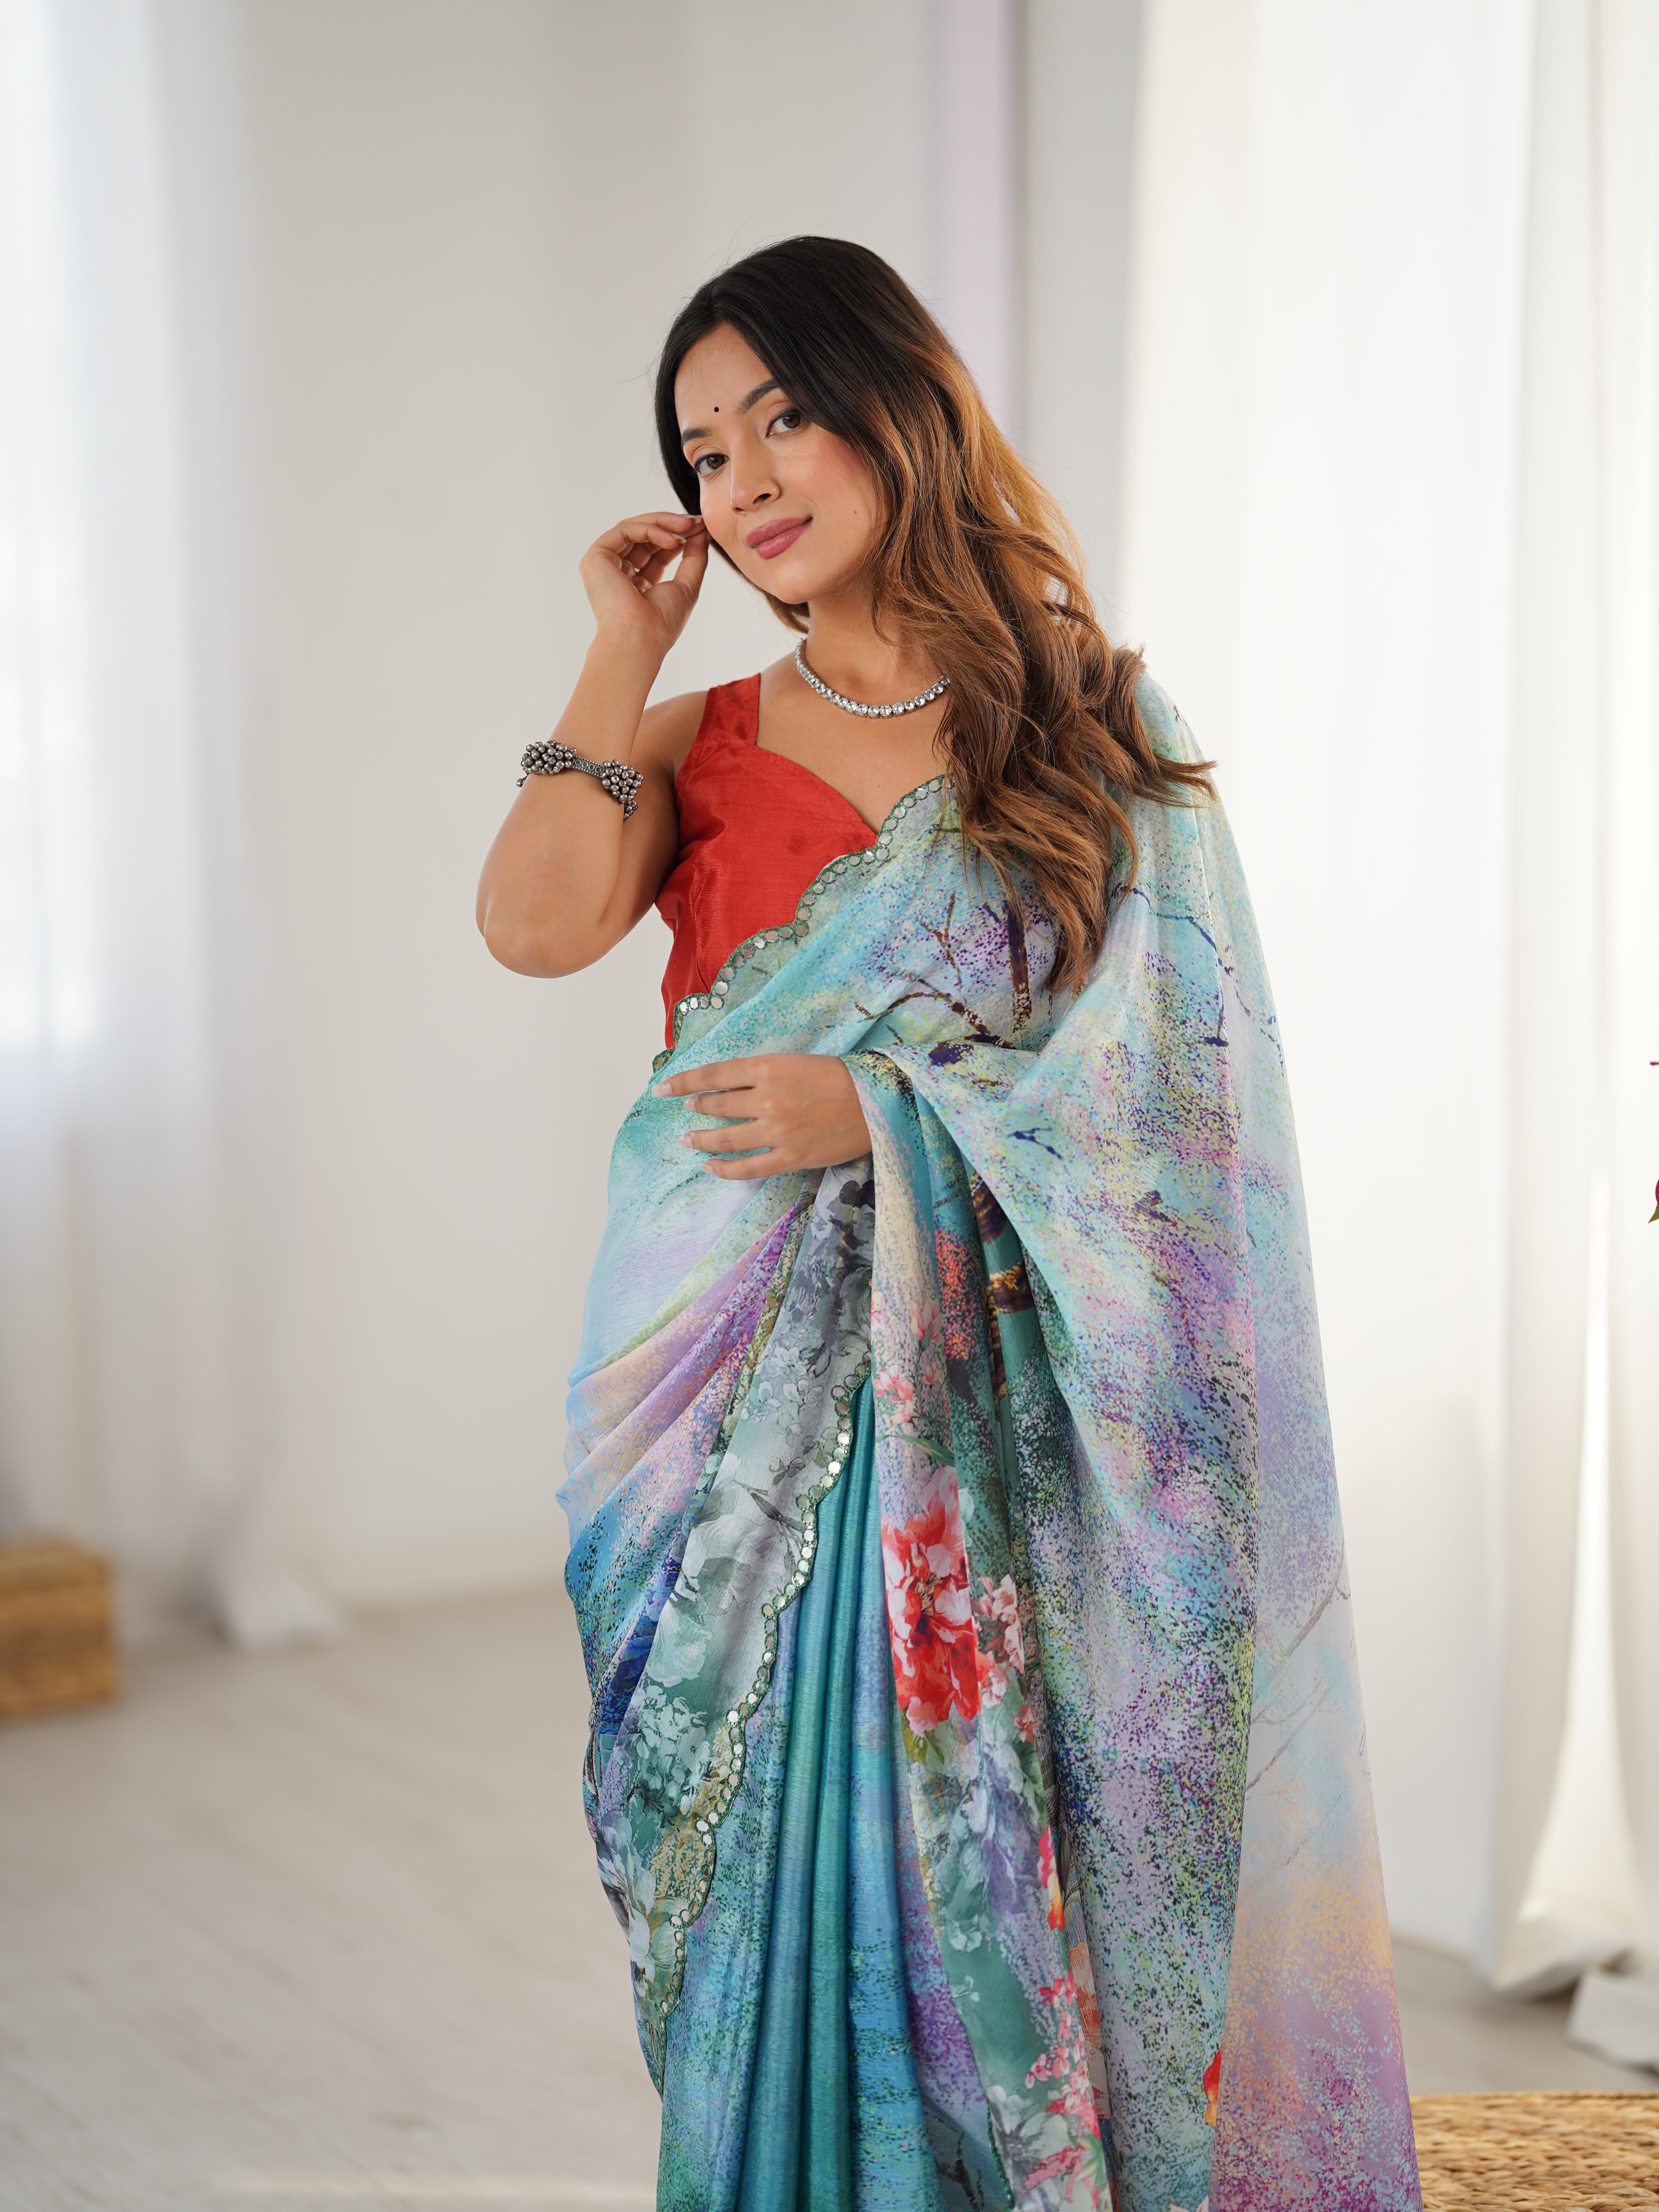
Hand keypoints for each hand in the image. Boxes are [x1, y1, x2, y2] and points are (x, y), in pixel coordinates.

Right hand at [579, 511, 708, 665]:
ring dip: (664, 523)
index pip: (656, 549)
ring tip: (688, 527)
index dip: (678, 535)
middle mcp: (617, 571)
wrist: (640, 638)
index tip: (701, 528)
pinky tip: (673, 540)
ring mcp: (604, 564)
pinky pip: (625, 530)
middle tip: (696, 522)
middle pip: (644, 535)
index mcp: (635, 582)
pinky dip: (651, 530)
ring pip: (634, 528)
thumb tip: (703, 532)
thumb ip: (695, 557)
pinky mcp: (596, 557)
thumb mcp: (687, 585)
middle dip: (672, 525)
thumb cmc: (661, 623)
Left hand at [653, 1054, 871, 1179]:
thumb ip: (761, 1074)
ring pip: (726, 1137)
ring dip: (702, 1139)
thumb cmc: (838, 1078)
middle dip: (696, 1107)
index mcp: (768, 1068)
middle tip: (686, 1109)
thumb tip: (726, 1087)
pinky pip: (747, 1167)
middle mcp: (767, 1099)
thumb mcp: (795, 1063)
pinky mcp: (789, 1156)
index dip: (684, 1081)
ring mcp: (776, 1130)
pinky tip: (710, 1167)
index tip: (663, 1088)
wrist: (877, 1102)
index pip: (714, 1074)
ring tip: (688, 1139)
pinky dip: (724, 1168)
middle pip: (716, 1105)